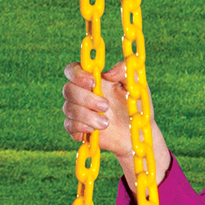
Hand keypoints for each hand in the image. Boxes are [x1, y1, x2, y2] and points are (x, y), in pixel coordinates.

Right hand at [62, 60, 171, 190]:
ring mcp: (78, 111)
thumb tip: (108, 73)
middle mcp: (82, 94)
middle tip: (106, 106)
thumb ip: (124, 71)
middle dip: (86, 98)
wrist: (136, 133)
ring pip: (68, 108)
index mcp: (93, 80)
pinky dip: (81, 126)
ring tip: (107, 123)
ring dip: (87, 115)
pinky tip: (95, 130)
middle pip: (68, 89)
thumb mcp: (134, 85)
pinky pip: (69, 125)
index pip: (73, 70)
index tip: (93, 82)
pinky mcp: (77, 129)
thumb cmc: (135, 106)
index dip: (77, 74)